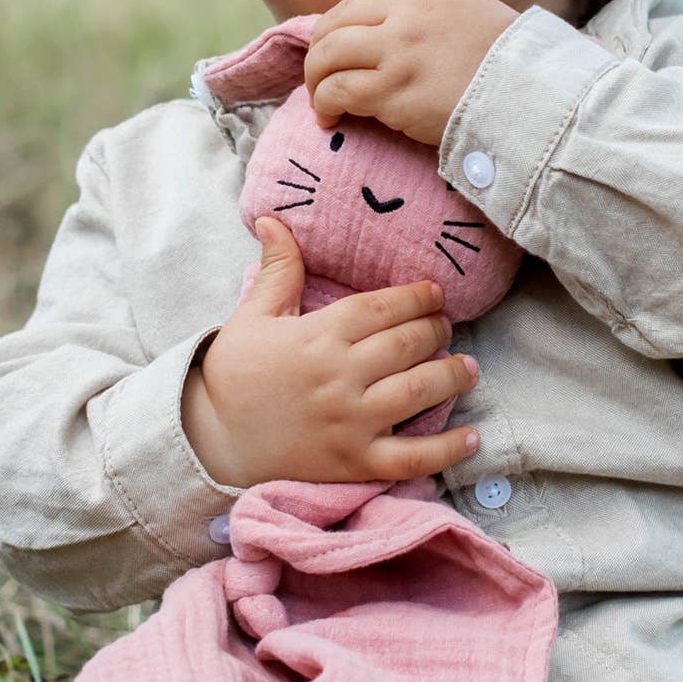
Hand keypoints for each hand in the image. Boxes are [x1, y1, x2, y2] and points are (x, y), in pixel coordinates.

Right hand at [181, 217, 481, 486]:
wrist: (211, 442)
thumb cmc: (234, 375)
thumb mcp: (252, 315)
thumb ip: (277, 268)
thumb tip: (272, 218)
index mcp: (319, 336)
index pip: (382, 308)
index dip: (415, 298)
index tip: (435, 293)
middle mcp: (341, 376)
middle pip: (407, 345)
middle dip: (436, 330)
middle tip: (447, 326)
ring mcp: (351, 422)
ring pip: (419, 392)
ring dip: (452, 376)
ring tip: (469, 367)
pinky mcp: (355, 463)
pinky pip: (413, 458)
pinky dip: (447, 450)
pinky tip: (471, 437)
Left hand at [303, 0, 517, 145]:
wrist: (528, 99)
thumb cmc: (511, 65)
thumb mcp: (478, 15)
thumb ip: (440, 12)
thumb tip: (412, 30)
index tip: (353, 25)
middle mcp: (407, 14)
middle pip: (340, 16)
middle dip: (323, 44)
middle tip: (325, 71)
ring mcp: (397, 51)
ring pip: (328, 52)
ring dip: (316, 76)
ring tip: (321, 97)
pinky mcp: (390, 90)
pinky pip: (337, 90)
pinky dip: (323, 104)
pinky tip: (328, 117)